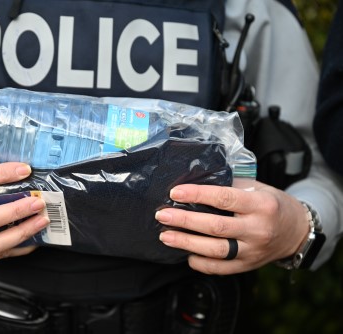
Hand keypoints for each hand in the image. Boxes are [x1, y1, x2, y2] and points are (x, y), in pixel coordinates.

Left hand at [155, 181, 309, 274]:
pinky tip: (185, 254)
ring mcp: (253, 251)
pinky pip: (220, 268)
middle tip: (162, 215)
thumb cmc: (271, 204)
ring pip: (216, 250)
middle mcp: (257, 229)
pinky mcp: (248, 266)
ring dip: (186, 243)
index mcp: (261, 204)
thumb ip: (230, 186)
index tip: (175, 193)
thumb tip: (195, 183)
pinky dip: (200, 262)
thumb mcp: (257, 188)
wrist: (296, 232)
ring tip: (165, 236)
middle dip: (185, 221)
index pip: (224, 198)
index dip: (197, 195)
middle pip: (216, 226)